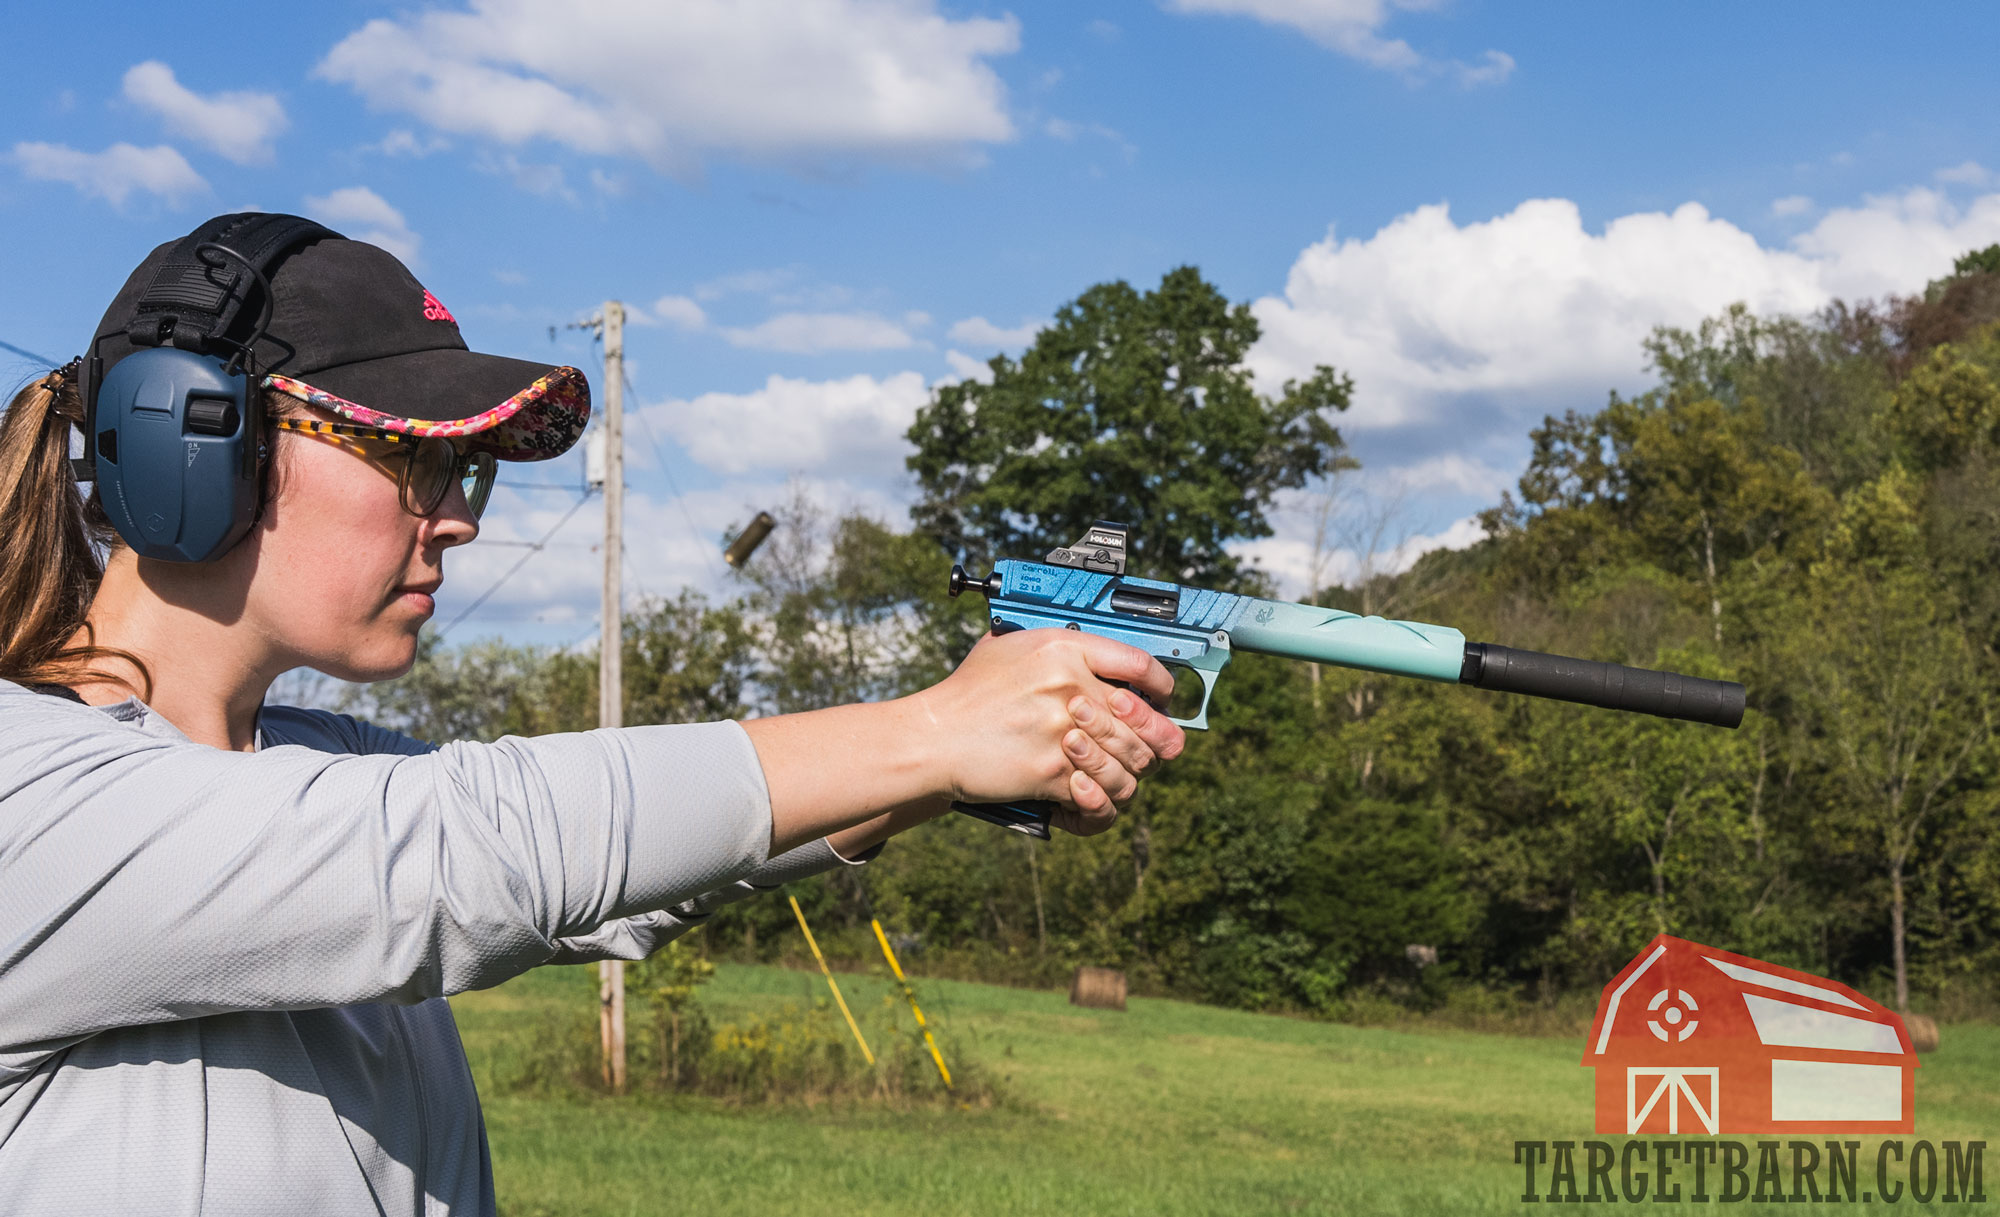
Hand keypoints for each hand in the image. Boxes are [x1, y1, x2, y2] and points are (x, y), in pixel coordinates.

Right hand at [910, 628, 1186, 835]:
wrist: (933, 738)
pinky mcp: (1053, 773)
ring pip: (1131, 762)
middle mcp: (1070, 687)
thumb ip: (1060, 650)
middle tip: (1155, 746)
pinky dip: (1099, 802)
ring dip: (1129, 772)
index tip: (1164, 698)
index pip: (1139, 664)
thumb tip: (1106, 665)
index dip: (1163, 686)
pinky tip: (1090, 794)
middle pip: (1144, 720)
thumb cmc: (968, 694)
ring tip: (1118, 772)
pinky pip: (1101, 796)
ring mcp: (1064, 732)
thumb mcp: (1011, 647)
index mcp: (1064, 648)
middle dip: (1155, 739)